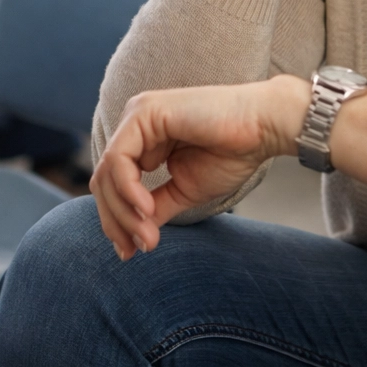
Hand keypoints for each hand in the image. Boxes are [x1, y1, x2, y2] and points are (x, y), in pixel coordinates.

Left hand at [91, 75, 310, 259]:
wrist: (263, 128)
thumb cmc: (232, 153)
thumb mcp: (184, 191)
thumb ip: (154, 208)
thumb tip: (131, 238)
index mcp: (144, 140)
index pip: (112, 183)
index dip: (115, 220)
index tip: (130, 253)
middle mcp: (136, 125)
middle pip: (103, 180)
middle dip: (115, 220)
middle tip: (133, 249)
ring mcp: (138, 116)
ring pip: (107, 173)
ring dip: (123, 211)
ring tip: (147, 234)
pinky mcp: (145, 113)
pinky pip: (120, 159)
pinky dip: (129, 189)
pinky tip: (147, 208)